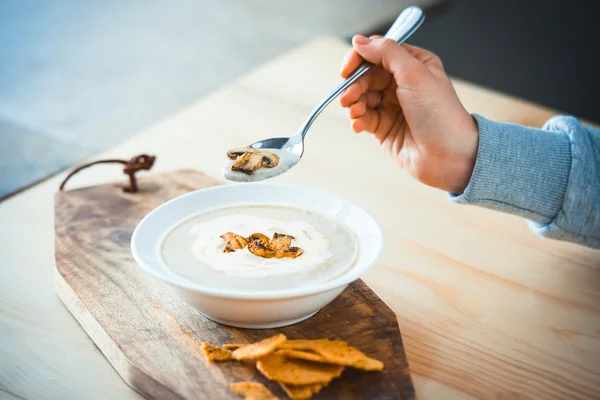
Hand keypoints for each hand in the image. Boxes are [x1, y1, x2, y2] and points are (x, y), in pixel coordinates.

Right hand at [340, 35, 478, 193]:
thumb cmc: (440, 114)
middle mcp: (402, 83)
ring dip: (353, 103)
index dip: (360, 58)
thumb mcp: (415, 73)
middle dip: (355, 85)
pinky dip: (357, 120)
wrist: (448, 156)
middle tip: (349, 97)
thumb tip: (360, 41)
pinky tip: (358, 125)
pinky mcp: (384, 127)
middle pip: (366, 75)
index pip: (379, 52)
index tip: (347, 70)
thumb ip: (387, 53)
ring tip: (355, 112)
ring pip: (362, 96)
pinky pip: (363, 118)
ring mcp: (392, 106)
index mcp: (414, 64)